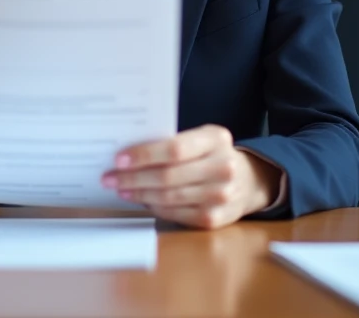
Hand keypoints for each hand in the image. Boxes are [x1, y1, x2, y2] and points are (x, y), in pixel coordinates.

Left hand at [103, 124, 281, 228]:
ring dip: (140, 194)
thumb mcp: (201, 138)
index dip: (144, 155)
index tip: (119, 159)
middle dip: (133, 178)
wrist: (249, 181)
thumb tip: (129, 154)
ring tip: (121, 189)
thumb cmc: (213, 155)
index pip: (174, 149)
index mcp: (216, 139)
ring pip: (169, 197)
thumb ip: (174, 142)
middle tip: (109, 178)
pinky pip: (176, 214)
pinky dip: (155, 207)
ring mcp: (221, 196)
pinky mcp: (216, 219)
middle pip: (168, 176)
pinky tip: (142, 200)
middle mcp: (223, 167)